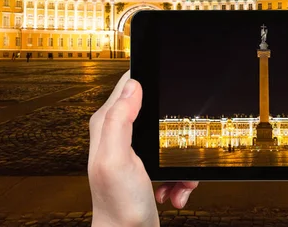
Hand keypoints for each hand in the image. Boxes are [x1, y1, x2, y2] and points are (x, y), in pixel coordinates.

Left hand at [88, 71, 198, 226]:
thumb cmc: (119, 206)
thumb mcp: (117, 158)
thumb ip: (119, 119)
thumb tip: (132, 85)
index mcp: (107, 124)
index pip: (128, 84)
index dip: (150, 82)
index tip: (169, 88)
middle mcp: (118, 134)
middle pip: (156, 112)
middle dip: (173, 131)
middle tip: (175, 149)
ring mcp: (134, 151)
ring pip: (169, 138)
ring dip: (179, 161)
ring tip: (175, 179)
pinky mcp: (147, 167)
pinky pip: (173, 161)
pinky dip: (180, 177)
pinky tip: (174, 190)